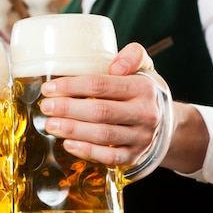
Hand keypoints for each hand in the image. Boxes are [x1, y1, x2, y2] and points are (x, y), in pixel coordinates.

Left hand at [39, 43, 162, 169]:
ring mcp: (140, 138)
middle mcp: (144, 114)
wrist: (165, 123)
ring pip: (103, 135)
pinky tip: (68, 144)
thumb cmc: (142, 92)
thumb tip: (116, 65)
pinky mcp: (134, 156)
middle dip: (68, 109)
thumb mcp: (143, 68)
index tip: (50, 88)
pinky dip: (87, 151)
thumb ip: (132, 56)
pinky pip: (109, 157)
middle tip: (46, 107)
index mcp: (142, 88)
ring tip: (50, 125)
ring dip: (73, 130)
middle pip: (100, 111)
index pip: (101, 85)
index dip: (72, 86)